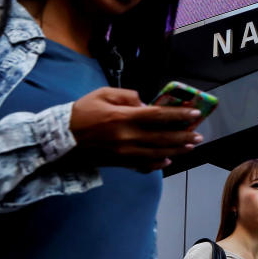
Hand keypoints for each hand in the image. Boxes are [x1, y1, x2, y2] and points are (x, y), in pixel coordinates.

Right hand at [69, 87, 203, 171]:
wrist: (58, 139)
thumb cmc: (81, 112)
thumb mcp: (102, 94)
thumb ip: (127, 96)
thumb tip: (146, 103)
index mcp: (123, 117)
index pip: (158, 115)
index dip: (179, 115)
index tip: (195, 114)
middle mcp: (126, 136)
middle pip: (162, 137)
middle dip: (183, 136)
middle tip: (199, 135)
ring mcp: (123, 152)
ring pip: (156, 153)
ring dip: (176, 150)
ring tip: (190, 146)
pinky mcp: (118, 162)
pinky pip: (142, 164)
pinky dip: (157, 163)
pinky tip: (167, 160)